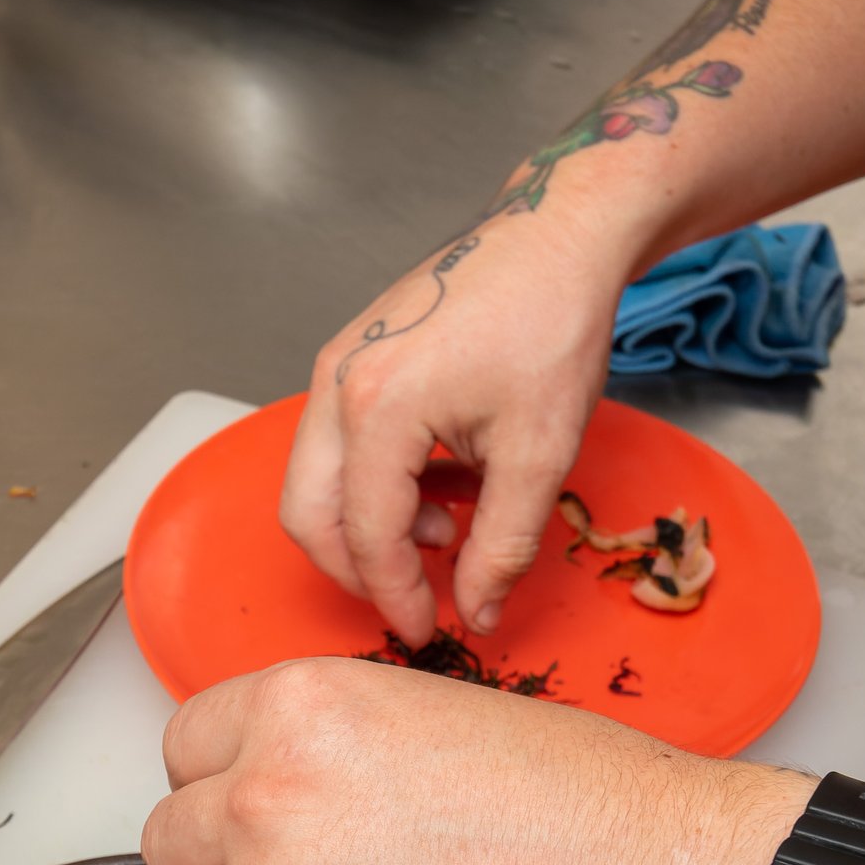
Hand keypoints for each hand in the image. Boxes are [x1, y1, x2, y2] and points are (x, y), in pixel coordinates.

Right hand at [281, 214, 628, 647]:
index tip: (428, 629)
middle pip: (308, 515)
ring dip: (367, 526)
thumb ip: (502, 546)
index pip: (366, 536)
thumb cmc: (552, 321)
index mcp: (378, 406)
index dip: (397, 596)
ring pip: (314, 482)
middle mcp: (337, 383)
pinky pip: (334, 445)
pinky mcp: (349, 357)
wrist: (556, 234)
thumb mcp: (539, 453)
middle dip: (358, 571)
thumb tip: (476, 610)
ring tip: (445, 526)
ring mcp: (336, 365)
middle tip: (418, 594)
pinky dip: (371, 484)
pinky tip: (437, 483)